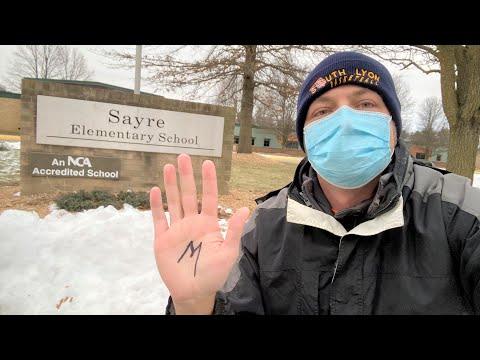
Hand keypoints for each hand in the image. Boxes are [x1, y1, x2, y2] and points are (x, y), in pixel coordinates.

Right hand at [150, 154, 249, 313]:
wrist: (194, 292)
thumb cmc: (214, 275)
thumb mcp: (228, 253)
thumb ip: (234, 231)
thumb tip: (247, 209)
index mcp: (208, 224)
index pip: (208, 197)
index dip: (208, 180)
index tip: (207, 163)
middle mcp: (191, 222)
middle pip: (188, 195)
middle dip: (186, 176)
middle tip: (183, 157)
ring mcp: (176, 230)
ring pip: (173, 202)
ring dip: (170, 185)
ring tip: (168, 167)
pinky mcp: (163, 240)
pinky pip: (159, 219)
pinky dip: (156, 206)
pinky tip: (155, 191)